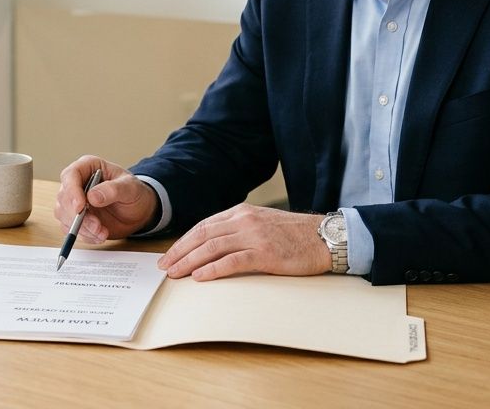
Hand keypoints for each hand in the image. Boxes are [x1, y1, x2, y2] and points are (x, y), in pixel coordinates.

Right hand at [54, 155, 158, 242]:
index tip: (80, 207)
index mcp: (88, 167)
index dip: (72, 191)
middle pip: (64, 197)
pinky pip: (70, 228)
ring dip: (82, 227)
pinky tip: (100, 235)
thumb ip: (113, 190)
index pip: (71, 175)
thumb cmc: (134, 193)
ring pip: (64, 215)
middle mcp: (77, 183)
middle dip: (78, 216)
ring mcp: (74, 201)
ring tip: (102, 232)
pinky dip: (85, 235)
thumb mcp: (130, 188)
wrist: (138, 211)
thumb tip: (92, 196)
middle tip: (97, 226)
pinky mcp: (75, 218)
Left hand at [158, 204, 329, 280]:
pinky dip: (212, 269)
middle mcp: (244, 221)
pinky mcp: (265, 253)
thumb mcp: (262, 224)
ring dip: (189, 261)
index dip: (184, 241)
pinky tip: (200, 277)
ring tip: (175, 274)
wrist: (324, 237)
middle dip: (179, 252)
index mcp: (241, 212)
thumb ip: (239, 229)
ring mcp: (254, 236)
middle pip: (202, 235)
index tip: (170, 254)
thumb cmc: (294, 235)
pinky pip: (232, 261)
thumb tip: (213, 245)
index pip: (203, 226)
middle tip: (164, 267)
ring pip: (212, 247)